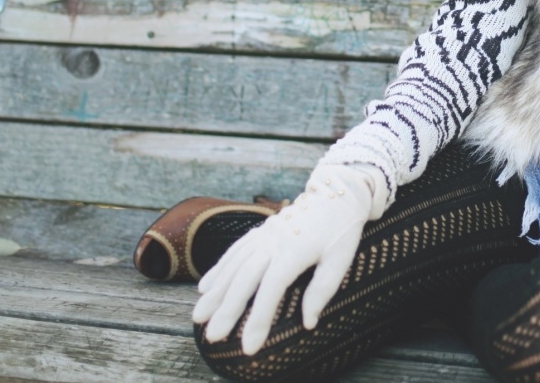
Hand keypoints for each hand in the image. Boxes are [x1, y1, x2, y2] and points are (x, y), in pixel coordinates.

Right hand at [192, 163, 378, 352]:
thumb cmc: (341, 231)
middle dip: (226, 310)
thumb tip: (308, 323)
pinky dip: (218, 269)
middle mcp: (273, 242)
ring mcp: (263, 235)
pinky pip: (234, 251)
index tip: (249, 346)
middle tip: (212, 336)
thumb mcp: (341, 260)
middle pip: (244, 279)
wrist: (335, 194)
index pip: (271, 289)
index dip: (259, 318)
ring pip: (233, 265)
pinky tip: (205, 287)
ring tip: (198, 316)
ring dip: (215, 292)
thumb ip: (322, 290)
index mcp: (294, 251)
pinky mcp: (260, 231)